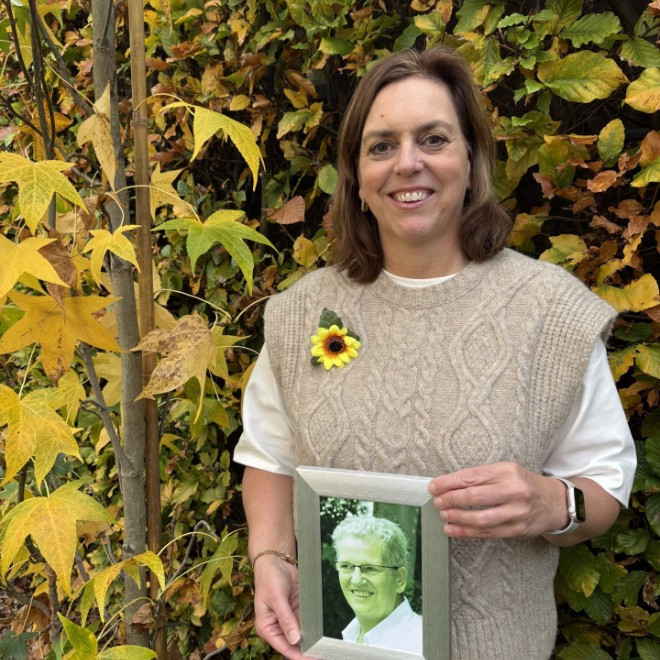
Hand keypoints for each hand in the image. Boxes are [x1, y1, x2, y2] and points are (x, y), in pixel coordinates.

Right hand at [253, 555, 314, 659]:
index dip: (297, 655)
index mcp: (267, 627)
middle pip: (294, 644)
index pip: (283, 647)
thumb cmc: (269, 578)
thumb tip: (294, 639)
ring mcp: (289, 619)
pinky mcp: (298, 610)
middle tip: (323, 653)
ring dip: (313, 639)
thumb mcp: (276, 598)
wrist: (276, 561)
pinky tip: (324, 632)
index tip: (311, 658)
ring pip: (303, 634)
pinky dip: (315, 627)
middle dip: (307, 649)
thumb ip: (286, 619)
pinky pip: (307, 621)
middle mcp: (278, 626)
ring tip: (326, 646)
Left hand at [427, 462, 568, 538]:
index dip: (448, 483)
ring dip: (457, 518)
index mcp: (506, 471)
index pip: (471, 477)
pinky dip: (466, 532)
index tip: (433, 487)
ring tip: (443, 515)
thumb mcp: (505, 471)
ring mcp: (517, 512)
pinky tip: (452, 530)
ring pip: (480, 518)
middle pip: (474, 496)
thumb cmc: (522, 484)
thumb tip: (447, 485)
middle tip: (437, 502)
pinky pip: (487, 533)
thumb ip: (480, 477)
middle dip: (451, 500)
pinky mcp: (518, 530)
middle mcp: (513, 490)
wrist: (554, 502)